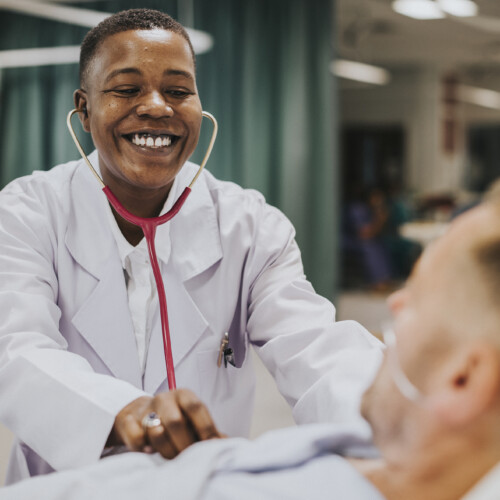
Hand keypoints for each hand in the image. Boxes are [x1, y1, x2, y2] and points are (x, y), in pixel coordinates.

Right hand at [106, 389, 222, 458]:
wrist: (139, 413)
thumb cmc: (174, 418)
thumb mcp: (192, 420)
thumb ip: (208, 431)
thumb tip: (227, 443)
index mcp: (184, 395)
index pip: (197, 408)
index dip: (206, 429)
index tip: (211, 447)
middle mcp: (165, 398)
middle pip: (176, 422)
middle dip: (185, 445)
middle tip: (189, 458)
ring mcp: (145, 408)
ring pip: (156, 433)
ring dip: (167, 451)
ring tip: (172, 457)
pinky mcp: (128, 421)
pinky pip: (136, 438)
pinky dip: (144, 449)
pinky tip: (150, 452)